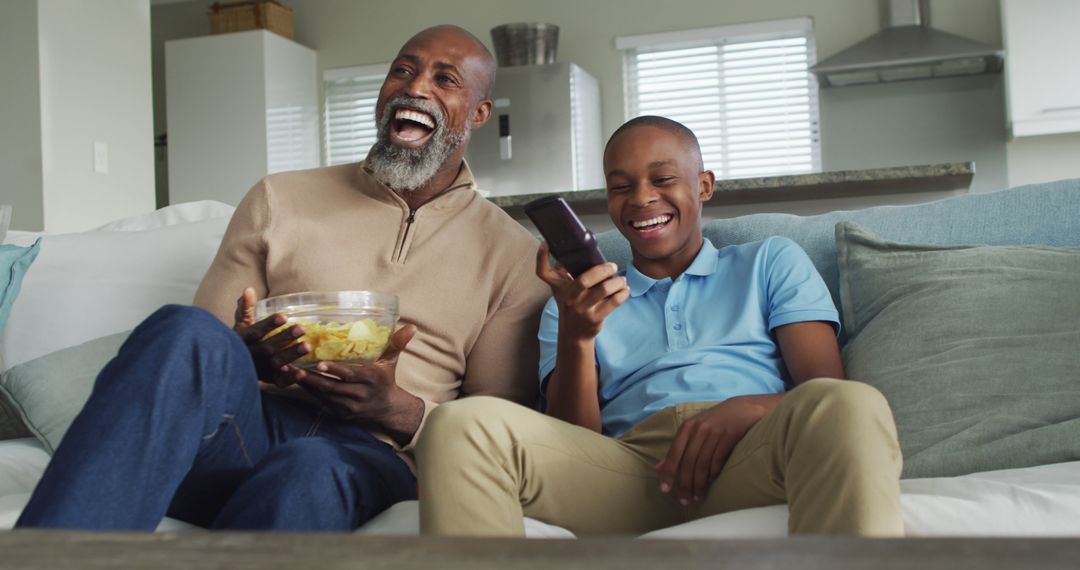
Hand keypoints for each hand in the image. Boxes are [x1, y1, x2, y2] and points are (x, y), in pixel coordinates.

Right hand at [232, 287, 309, 386]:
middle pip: (268, 348)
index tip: (284, 316)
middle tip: (302, 328)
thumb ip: (246, 307)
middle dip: (285, 338)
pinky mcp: (268, 380)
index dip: (269, 324)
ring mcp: (259, 370)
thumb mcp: (241, 324)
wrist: (233, 366)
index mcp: (243, 340)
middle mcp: (250, 356)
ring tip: (307, 346)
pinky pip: (279, 382)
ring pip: (275, 364)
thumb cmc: (242, 340)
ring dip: (291, 355)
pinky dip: (290, 379)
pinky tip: (302, 372)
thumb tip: (249, 289)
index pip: (255, 332)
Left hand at [289, 324, 423, 443]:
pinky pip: (321, 402)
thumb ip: (397, 343)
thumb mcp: (392, 361)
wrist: (388, 409)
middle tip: (292, 366)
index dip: (334, 370)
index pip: (350, 375)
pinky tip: (295, 381)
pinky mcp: (340, 414)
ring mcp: (348, 407)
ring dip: (305, 384)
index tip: (319, 362)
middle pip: (331, 387)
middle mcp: (359, 395)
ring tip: (287, 372)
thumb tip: (411, 327)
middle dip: (310, 377)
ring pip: (323, 395)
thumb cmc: (386, 379)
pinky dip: (308, 392)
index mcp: (371, 380)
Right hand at [535, 241, 629, 340]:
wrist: (574, 334)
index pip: (543, 273)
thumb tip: (572, 250)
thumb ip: (564, 272)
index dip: (541, 257)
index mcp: (559, 288)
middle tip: (613, 266)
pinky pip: (613, 303)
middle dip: (602, 270)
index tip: (544, 244)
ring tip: (622, 280)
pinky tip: (624, 290)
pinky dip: (622, 294)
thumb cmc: (570, 305)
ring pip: (603, 290)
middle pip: (584, 280)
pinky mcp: (595, 318)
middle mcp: (569, 298)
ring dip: (617, 282)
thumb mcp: (562, 290)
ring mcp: (582, 309)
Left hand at [655, 395, 775, 504]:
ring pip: (703, 464)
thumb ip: (677, 449)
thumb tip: (658, 468)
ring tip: (697, 497)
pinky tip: (711, 483)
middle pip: (688, 462)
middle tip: (685, 500)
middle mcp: (699, 430)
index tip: (665, 490)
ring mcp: (714, 433)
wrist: (743, 409)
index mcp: (687, 428)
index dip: (669, 473)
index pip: (674, 453)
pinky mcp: (729, 438)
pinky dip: (713, 474)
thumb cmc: (714, 422)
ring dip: (699, 484)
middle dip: (685, 484)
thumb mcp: (693, 430)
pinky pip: (718, 461)